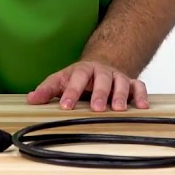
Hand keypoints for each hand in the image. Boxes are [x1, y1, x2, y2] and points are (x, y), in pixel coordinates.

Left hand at [26, 60, 148, 111]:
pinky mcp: (131, 83)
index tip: (65, 106)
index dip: (71, 91)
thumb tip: (31, 99)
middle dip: (100, 93)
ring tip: (119, 109)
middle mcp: (102, 72)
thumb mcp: (61, 80)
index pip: (77, 78)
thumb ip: (47, 89)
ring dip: (121, 95)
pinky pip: (139, 87)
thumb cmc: (79, 77)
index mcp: (83, 70)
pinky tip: (142, 107)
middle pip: (102, 79)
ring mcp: (117, 77)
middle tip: (96, 108)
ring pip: (121, 83)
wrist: (101, 64)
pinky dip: (141, 96)